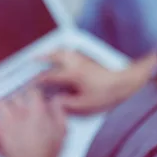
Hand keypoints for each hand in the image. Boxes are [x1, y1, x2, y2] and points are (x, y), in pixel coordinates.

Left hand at [0, 88, 66, 156]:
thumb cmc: (48, 151)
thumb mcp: (61, 129)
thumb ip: (59, 111)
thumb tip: (56, 100)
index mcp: (37, 110)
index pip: (32, 91)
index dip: (33, 92)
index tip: (33, 94)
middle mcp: (21, 113)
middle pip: (16, 96)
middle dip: (19, 99)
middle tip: (21, 104)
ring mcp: (8, 121)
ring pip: (1, 103)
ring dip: (4, 105)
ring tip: (6, 109)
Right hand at [33, 49, 153, 114]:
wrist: (124, 83)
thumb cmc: (106, 94)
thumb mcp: (84, 105)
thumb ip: (67, 103)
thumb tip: (55, 101)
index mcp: (72, 74)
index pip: (51, 75)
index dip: (39, 79)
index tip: (32, 83)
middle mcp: (76, 63)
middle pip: (56, 56)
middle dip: (43, 57)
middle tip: (33, 58)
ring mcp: (84, 60)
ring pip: (65, 52)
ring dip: (54, 52)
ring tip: (47, 55)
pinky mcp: (90, 60)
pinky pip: (73, 53)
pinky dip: (65, 53)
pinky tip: (64, 57)